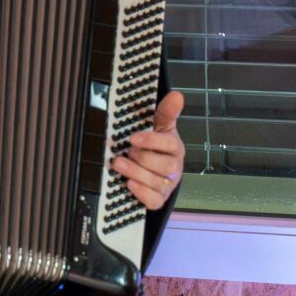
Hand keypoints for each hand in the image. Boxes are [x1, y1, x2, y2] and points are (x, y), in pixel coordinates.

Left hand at [113, 90, 185, 210]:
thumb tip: (176, 95)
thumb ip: (166, 112)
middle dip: (143, 158)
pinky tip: (129, 184)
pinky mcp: (158, 198)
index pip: (170, 144)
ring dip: (135, 172)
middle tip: (127, 152)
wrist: (157, 171)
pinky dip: (141, 193)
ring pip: (156, 182)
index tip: (133, 138)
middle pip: (165, 165)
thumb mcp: (161, 127)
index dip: (152, 141)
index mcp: (175, 148)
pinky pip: (153, 200)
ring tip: (119, 164)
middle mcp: (174, 167)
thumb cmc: (158, 148)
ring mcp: (167, 184)